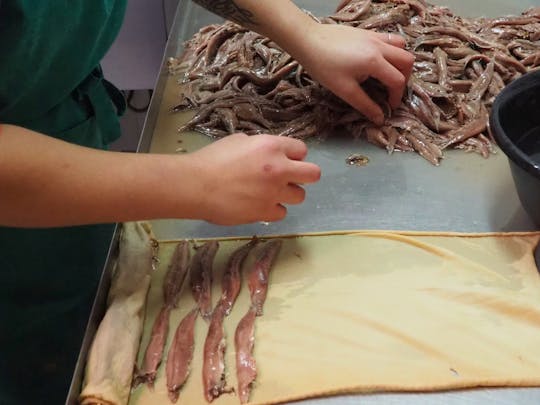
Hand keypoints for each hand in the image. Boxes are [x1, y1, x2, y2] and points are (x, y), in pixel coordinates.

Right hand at [186, 133, 320, 224]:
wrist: (195, 185)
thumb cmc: (211, 159)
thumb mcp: (238, 141)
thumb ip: (260, 146)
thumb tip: (269, 153)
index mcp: (272, 146)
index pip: (302, 150)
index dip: (293, 156)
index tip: (284, 160)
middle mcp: (279, 169)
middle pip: (313, 174)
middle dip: (304, 175)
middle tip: (290, 178)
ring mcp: (274, 193)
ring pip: (299, 196)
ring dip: (287, 194)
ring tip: (268, 193)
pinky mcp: (265, 212)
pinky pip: (282, 213)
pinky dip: (272, 210)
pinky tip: (258, 205)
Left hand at [294, 23, 413, 124]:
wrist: (308, 41)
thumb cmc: (323, 66)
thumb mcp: (344, 90)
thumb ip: (365, 105)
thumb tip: (380, 119)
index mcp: (374, 62)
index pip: (397, 81)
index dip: (396, 97)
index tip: (389, 107)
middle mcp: (379, 47)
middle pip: (407, 61)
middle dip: (404, 78)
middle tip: (391, 91)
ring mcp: (374, 37)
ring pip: (401, 46)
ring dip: (400, 61)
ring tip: (388, 74)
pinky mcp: (367, 32)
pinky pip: (388, 39)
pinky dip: (391, 50)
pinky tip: (377, 60)